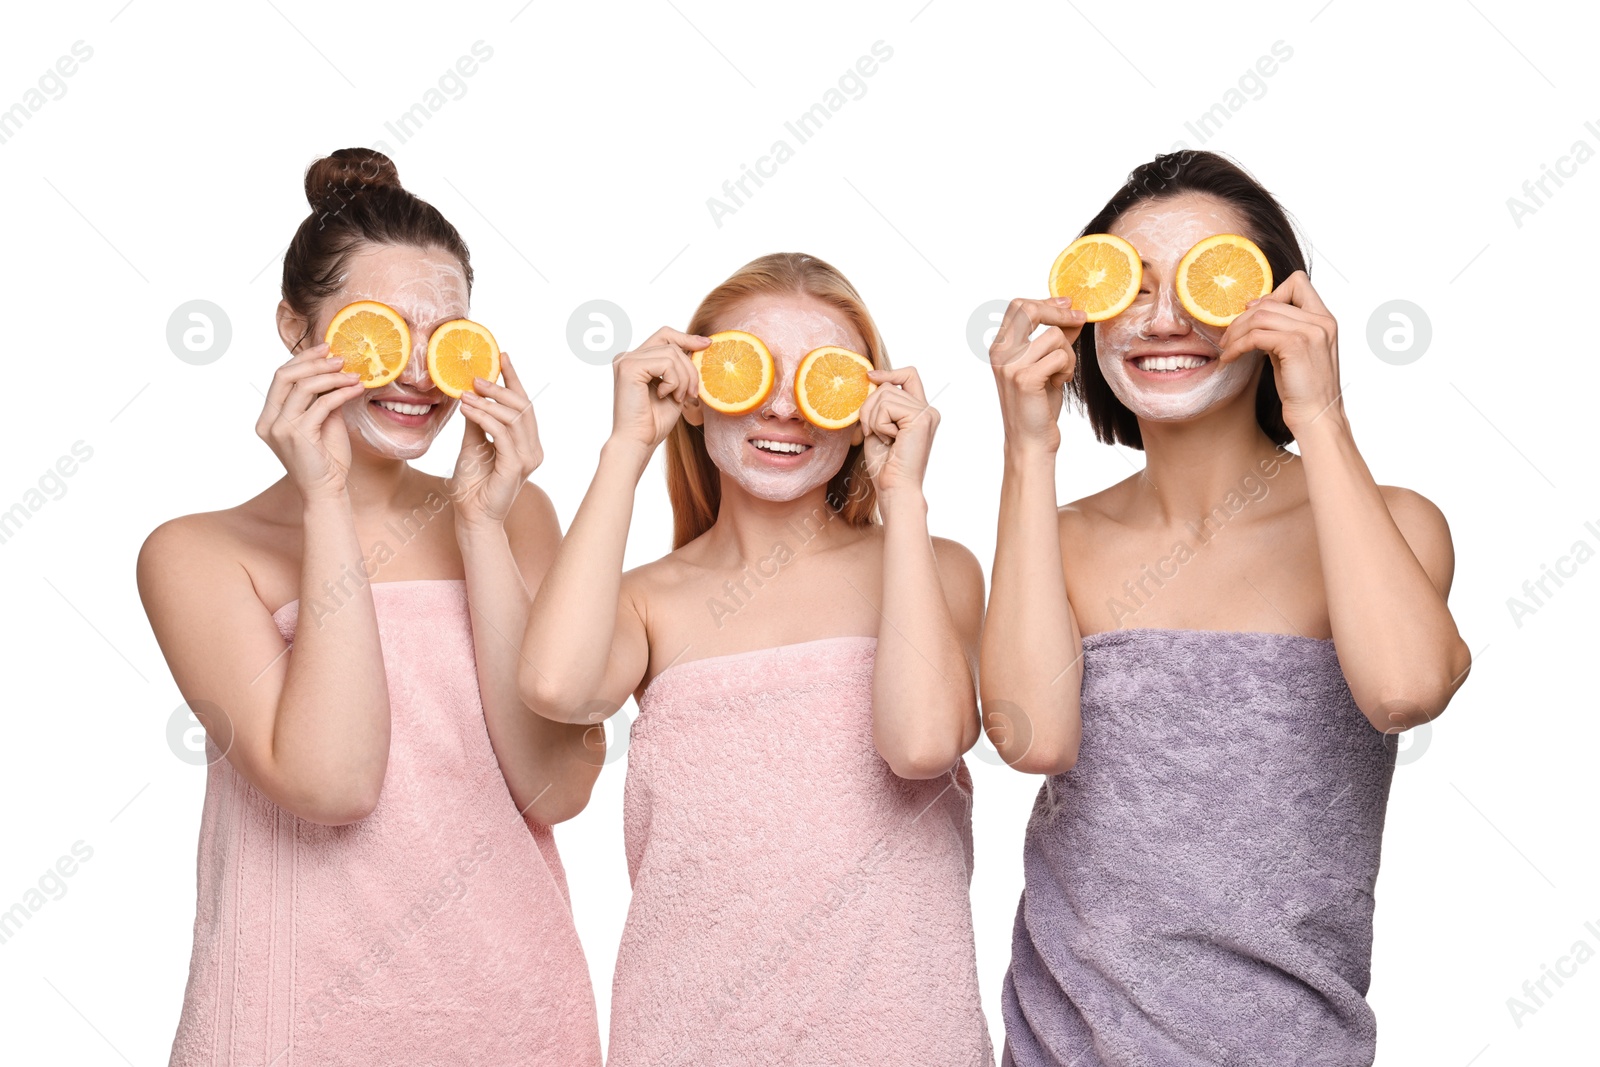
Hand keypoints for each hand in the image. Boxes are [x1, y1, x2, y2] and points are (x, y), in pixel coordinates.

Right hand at [255, 342, 365, 501]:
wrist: (327, 490)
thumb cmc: (326, 458)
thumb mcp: (322, 421)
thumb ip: (322, 397)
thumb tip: (335, 369)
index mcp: (269, 417)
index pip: (281, 377)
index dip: (303, 359)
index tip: (326, 348)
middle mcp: (269, 421)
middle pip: (285, 376)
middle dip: (314, 362)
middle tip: (340, 358)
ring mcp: (280, 428)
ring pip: (304, 387)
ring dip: (332, 377)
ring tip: (354, 375)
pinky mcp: (297, 435)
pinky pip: (321, 404)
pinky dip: (341, 393)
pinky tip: (356, 390)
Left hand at [452, 352, 542, 529]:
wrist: (470, 514)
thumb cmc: (472, 483)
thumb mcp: (473, 442)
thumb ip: (478, 421)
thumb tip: (472, 394)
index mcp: (527, 443)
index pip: (524, 405)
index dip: (514, 379)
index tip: (502, 356)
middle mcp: (533, 449)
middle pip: (523, 408)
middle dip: (500, 387)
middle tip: (475, 377)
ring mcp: (528, 458)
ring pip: (514, 418)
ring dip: (488, 402)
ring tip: (465, 394)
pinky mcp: (516, 466)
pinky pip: (501, 434)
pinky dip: (484, 418)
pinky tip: (467, 410)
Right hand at [609, 327, 706, 454]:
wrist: (639, 441)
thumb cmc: (655, 421)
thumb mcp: (675, 388)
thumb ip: (680, 367)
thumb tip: (699, 344)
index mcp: (636, 360)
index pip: (664, 336)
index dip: (686, 337)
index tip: (708, 344)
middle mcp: (627, 357)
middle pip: (671, 344)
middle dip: (690, 367)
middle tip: (692, 393)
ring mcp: (626, 360)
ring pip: (672, 354)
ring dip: (683, 379)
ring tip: (678, 398)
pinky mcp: (628, 367)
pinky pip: (666, 363)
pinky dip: (673, 381)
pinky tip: (665, 395)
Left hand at [858, 366, 937, 507]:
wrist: (894, 487)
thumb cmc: (885, 465)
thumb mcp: (878, 427)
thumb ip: (879, 405)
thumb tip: (871, 379)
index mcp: (920, 412)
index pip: (909, 375)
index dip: (889, 372)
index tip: (869, 376)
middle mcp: (928, 410)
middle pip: (889, 386)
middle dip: (869, 407)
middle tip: (870, 432)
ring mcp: (927, 413)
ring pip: (885, 394)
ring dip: (872, 418)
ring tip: (883, 439)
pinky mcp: (921, 418)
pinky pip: (886, 407)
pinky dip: (879, 424)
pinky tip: (889, 441)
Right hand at [988, 297, 1083, 454]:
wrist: (1031, 442)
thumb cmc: (1038, 406)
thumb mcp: (1046, 366)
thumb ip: (1055, 340)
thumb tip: (1073, 314)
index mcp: (1000, 347)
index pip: (1019, 306)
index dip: (1047, 301)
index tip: (1070, 304)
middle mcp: (1000, 353)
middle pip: (1029, 309)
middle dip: (1060, 313)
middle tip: (1080, 320)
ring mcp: (1010, 365)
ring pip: (1054, 336)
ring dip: (1069, 354)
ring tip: (1062, 374)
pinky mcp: (1025, 379)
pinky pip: (1061, 356)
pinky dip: (1067, 369)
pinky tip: (1059, 383)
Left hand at [1216, 271, 1341, 433]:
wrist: (1316, 415)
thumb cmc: (1302, 388)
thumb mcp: (1294, 351)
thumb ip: (1282, 328)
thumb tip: (1254, 308)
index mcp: (1324, 318)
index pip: (1298, 282)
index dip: (1271, 294)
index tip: (1252, 315)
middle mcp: (1321, 320)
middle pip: (1270, 301)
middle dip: (1242, 319)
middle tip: (1227, 338)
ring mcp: (1311, 331)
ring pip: (1259, 316)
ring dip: (1235, 332)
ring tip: (1226, 349)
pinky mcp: (1296, 345)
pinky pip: (1255, 336)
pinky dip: (1237, 346)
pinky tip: (1229, 358)